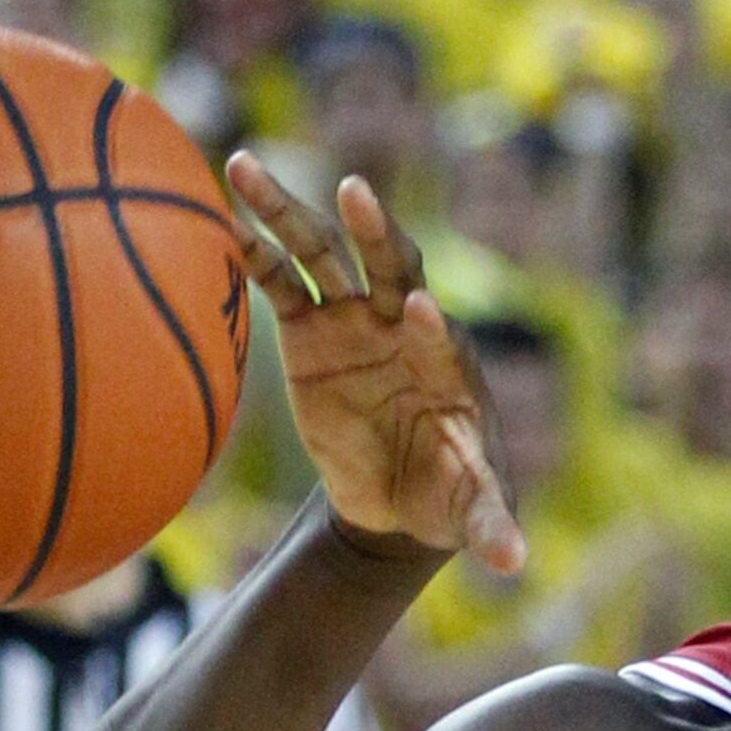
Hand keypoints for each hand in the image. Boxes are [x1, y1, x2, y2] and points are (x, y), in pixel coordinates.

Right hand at [224, 152, 524, 574]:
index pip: (440, 336)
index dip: (429, 328)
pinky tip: (216, 221)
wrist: (401, 495)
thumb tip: (513, 564)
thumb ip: (490, 527)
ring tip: (244, 167)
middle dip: (376, 233)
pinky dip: (252, 255)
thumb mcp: (472, 510)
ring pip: (323, 256)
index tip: (415, 314)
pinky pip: (279, 284)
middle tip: (357, 193)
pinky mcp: (309, 332)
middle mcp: (402, 325)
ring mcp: (353, 322)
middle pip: (391, 267)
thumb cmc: (449, 493)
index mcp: (449, 364)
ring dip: (288, 213)